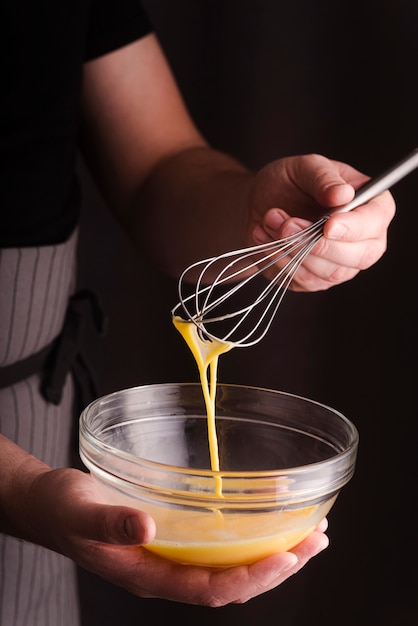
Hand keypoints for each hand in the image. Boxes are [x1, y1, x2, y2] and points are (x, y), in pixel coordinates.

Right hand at [26, 467, 327, 605]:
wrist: (50, 507)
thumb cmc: (63, 511)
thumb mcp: (82, 514)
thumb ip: (111, 524)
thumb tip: (146, 528)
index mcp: (150, 574)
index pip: (212, 589)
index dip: (253, 576)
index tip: (288, 555)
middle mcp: (168, 569)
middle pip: (233, 579)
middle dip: (279, 564)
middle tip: (317, 539)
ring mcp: (173, 554)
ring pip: (231, 563)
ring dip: (272, 550)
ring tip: (309, 531)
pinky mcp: (174, 535)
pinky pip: (218, 542)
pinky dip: (248, 532)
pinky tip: (266, 514)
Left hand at [249, 153, 395, 290]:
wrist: (258, 205)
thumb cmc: (287, 183)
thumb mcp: (303, 167)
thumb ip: (323, 177)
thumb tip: (342, 194)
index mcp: (371, 205)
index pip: (375, 221)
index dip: (354, 227)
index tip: (328, 225)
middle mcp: (364, 239)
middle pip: (359, 256)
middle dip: (318, 243)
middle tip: (287, 223)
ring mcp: (342, 264)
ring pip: (329, 272)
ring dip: (294, 248)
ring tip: (270, 221)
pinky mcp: (316, 280)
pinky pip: (304, 279)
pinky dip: (280, 258)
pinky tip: (265, 236)